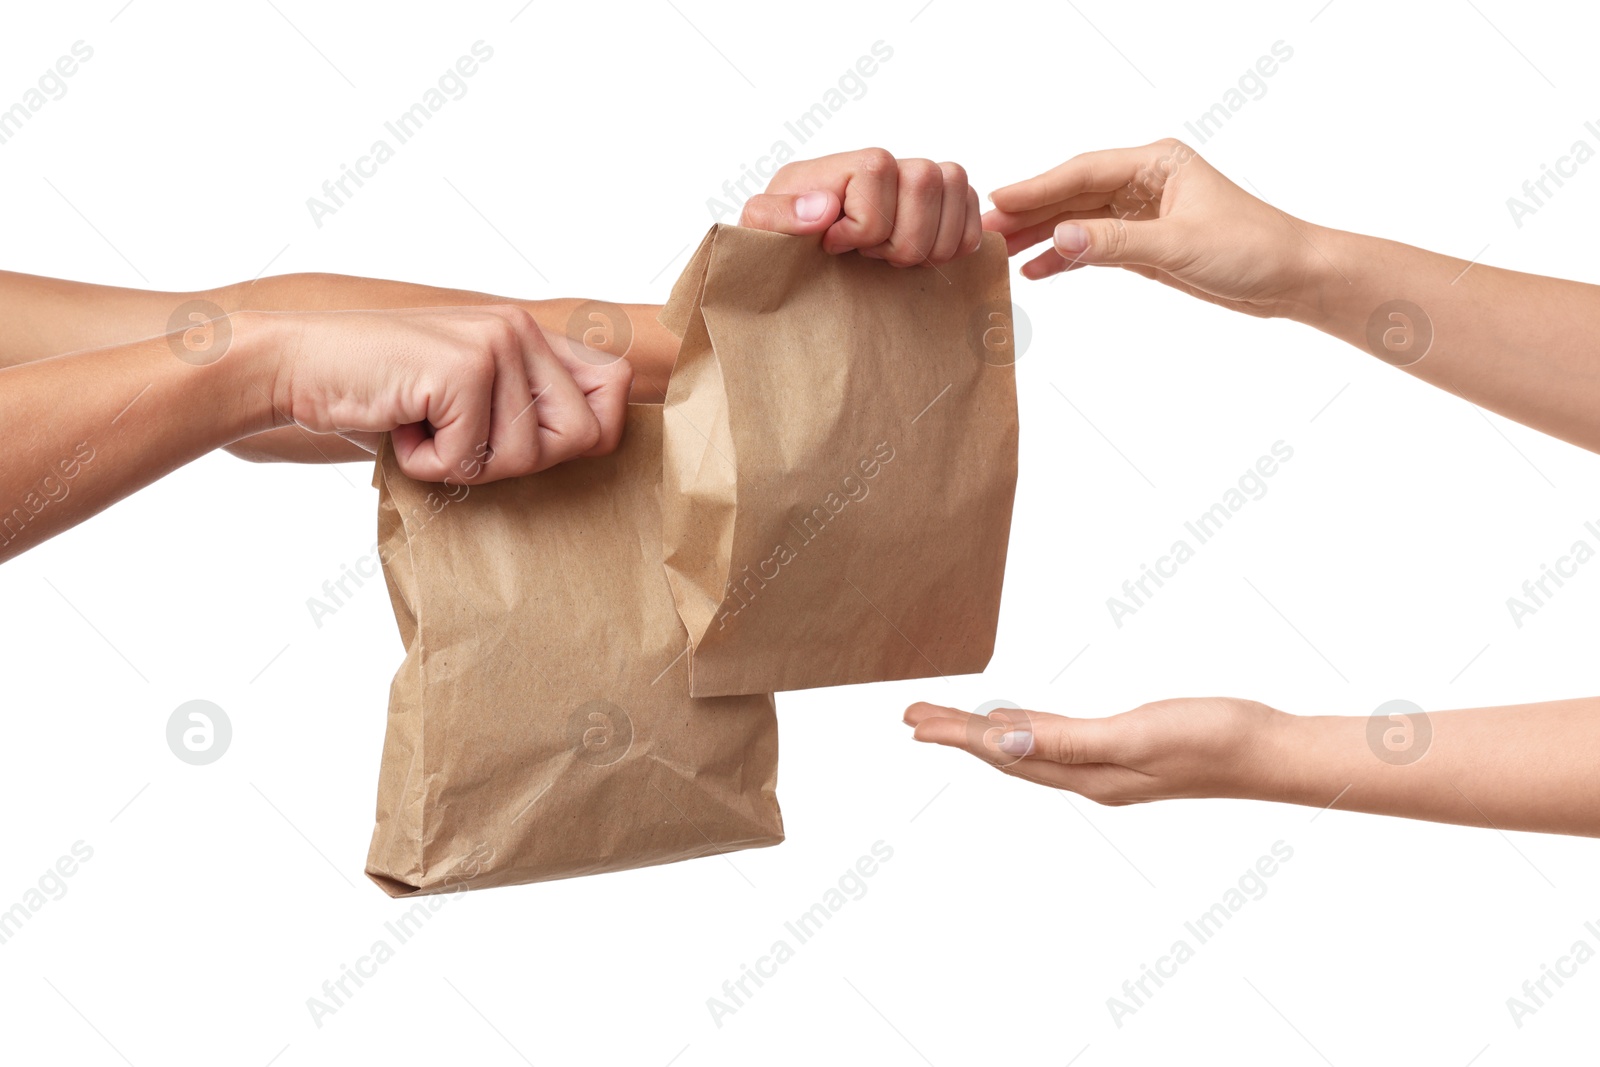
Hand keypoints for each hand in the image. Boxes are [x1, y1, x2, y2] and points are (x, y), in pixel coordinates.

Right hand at [256, 305, 631, 483]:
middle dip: (518, 461)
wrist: (295, 366)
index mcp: (529, 332)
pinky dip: (426, 464)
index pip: (613, 388)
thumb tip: (594, 441)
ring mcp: (495, 344)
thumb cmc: (380, 395)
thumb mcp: (465, 396)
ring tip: (422, 425)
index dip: (588, 433)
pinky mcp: (463, 369)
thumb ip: (524, 406)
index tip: (531, 444)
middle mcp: (520, 329)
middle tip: (460, 439)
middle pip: (581, 437)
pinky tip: (399, 424)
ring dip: (464, 463)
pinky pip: (471, 459)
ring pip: (526, 457)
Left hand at [738, 148, 982, 266]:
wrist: (795, 267)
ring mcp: (916, 183)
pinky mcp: (942, 208)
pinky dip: (957, 243)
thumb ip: (777, 216)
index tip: (834, 247)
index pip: (878, 171)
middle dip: (903, 236)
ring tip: (893, 257)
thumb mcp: (759, 231)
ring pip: (957, 187)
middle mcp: (885, 165)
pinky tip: (923, 258)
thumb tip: (824, 208)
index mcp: (843, 165)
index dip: (863, 224)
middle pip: (927, 178)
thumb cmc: (779, 246)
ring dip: (931, 241)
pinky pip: (974, 211)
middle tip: (871, 257)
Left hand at [903, 696, 1282, 803]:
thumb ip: (1068, 739)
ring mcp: (1107, 769)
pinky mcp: (1126, 754)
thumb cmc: (1212, 738)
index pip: (1004, 751)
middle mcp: (1088, 778)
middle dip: (958, 735)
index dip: (957, 734)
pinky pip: (1057, 744)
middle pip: (1007, 753)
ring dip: (985, 735)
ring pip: (1028, 750)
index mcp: (1085, 776)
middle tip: (911, 716)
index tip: (915, 721)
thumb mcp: (1137, 734)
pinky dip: (1026, 732)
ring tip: (948, 724)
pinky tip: (1020, 724)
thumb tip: (1004, 739)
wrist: (1271, 751)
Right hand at [983, 139, 1320, 318]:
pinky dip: (1065, 259)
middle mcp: (1145, 182)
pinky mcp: (1145, 245)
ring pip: (1078, 221)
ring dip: (1041, 237)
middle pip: (1073, 194)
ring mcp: (1143, 213)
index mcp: (1157, 163)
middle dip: (1030, 213)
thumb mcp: (1178, 244)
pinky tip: (1036, 271)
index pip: (1083, 173)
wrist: (1292, 277)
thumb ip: (1115, 242)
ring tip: (998, 254)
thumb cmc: (1251, 248)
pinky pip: (1093, 247)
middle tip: (983, 231)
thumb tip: (1058, 238)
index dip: (1038, 187)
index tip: (997, 200)